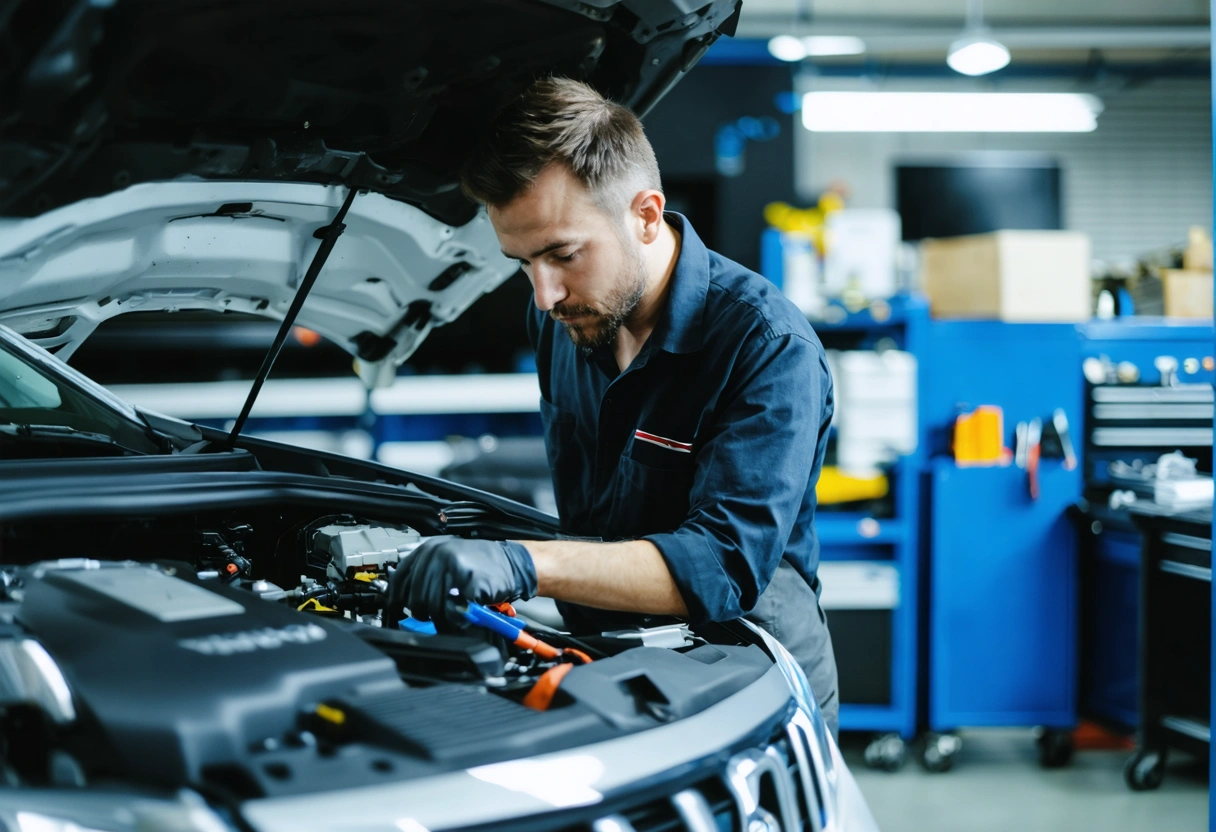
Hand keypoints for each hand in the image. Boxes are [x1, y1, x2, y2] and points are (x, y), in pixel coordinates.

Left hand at [390, 537, 536, 628]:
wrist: (510, 563)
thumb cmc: (477, 566)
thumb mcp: (445, 562)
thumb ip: (424, 577)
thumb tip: (400, 602)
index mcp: (427, 550)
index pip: (398, 580)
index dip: (394, 602)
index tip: (394, 616)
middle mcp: (436, 555)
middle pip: (415, 599)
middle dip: (423, 615)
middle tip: (434, 618)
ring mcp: (452, 566)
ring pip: (433, 607)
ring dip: (442, 620)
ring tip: (452, 618)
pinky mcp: (468, 580)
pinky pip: (454, 609)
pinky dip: (458, 617)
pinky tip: (464, 613)